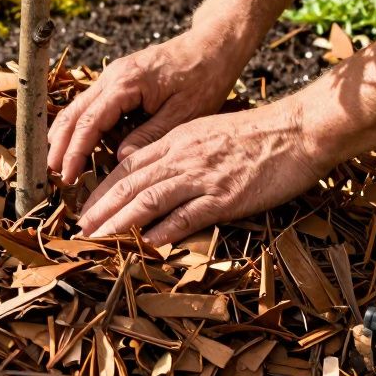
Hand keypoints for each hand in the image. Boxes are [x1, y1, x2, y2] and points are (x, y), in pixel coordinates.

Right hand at [47, 24, 248, 183]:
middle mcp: (113, 76)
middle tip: (53, 174)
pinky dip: (80, 124)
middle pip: (74, 112)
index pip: (90, 122)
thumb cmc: (204, 77)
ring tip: (58, 162)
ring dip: (65, 134)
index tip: (67, 176)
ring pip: (78, 106)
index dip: (75, 151)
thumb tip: (121, 159)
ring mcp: (114, 75)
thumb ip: (150, 135)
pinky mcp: (120, 78)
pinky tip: (78, 142)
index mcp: (127, 83)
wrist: (213, 46)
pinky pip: (92, 103)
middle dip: (60, 144)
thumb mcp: (183, 113)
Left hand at [75, 99, 331, 244]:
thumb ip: (181, 149)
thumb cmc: (258, 134)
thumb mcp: (208, 132)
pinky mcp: (225, 197)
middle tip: (79, 230)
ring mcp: (202, 177)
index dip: (103, 189)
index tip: (86, 207)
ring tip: (98, 240)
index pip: (128, 165)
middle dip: (100, 209)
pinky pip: (186, 216)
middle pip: (129, 183)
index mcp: (177, 140)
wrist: (297, 130)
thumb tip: (157, 168)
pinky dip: (162, 231)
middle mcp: (182, 157)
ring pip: (148, 200)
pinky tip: (143, 246)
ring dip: (119, 223)